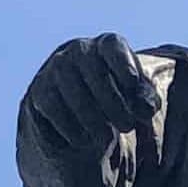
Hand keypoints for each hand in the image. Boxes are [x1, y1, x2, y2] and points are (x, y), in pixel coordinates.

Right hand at [23, 33, 159, 154]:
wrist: (75, 110)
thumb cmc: (115, 97)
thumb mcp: (135, 98)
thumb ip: (146, 100)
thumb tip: (149, 108)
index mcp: (106, 46)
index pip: (113, 46)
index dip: (123, 63)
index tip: (133, 84)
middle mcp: (78, 51)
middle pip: (93, 71)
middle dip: (112, 102)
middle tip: (127, 126)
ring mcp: (55, 68)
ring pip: (70, 89)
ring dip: (90, 116)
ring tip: (107, 139)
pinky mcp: (38, 90)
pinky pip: (51, 106)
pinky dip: (68, 125)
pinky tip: (82, 141)